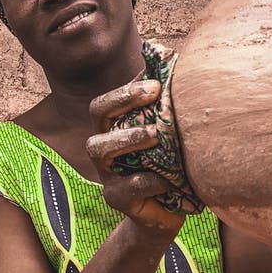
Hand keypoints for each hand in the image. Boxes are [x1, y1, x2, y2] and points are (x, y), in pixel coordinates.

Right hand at [86, 79, 186, 232]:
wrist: (168, 212)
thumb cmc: (169, 166)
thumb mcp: (169, 136)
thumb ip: (166, 106)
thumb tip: (174, 60)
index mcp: (114, 128)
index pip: (106, 102)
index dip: (126, 90)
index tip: (156, 83)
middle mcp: (104, 147)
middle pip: (97, 115)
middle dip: (123, 100)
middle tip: (155, 94)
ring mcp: (107, 173)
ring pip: (101, 149)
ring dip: (128, 137)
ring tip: (155, 135)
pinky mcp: (117, 199)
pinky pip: (127, 188)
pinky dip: (149, 180)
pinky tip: (169, 178)